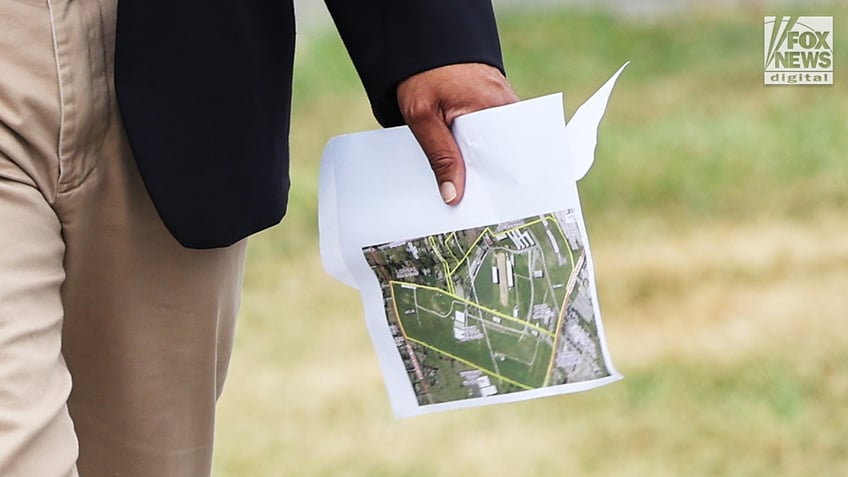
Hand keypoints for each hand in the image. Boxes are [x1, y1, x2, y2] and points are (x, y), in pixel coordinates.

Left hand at [397, 63, 518, 204]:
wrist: (420, 42)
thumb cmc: (422, 74)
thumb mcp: (422, 116)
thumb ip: (439, 155)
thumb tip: (453, 196)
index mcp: (495, 107)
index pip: (508, 154)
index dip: (500, 181)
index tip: (494, 206)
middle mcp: (505, 107)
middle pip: (502, 154)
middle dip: (490, 180)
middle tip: (478, 209)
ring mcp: (499, 107)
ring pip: (493, 148)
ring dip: (480, 167)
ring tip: (469, 196)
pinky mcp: (488, 109)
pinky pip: (485, 138)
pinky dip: (474, 153)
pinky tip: (462, 173)